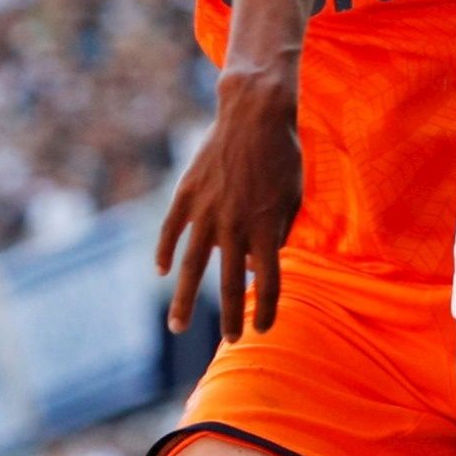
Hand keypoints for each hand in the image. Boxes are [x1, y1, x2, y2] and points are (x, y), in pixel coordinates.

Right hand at [153, 71, 302, 342]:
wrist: (254, 114)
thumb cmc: (282, 156)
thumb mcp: (292, 197)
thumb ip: (277, 233)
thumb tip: (257, 266)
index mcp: (266, 228)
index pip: (268, 282)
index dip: (266, 309)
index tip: (262, 329)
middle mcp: (235, 225)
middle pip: (230, 283)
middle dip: (231, 315)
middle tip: (229, 342)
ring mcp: (206, 211)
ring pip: (193, 266)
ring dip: (186, 300)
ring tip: (178, 327)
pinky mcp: (186, 194)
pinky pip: (172, 230)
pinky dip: (165, 252)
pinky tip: (163, 273)